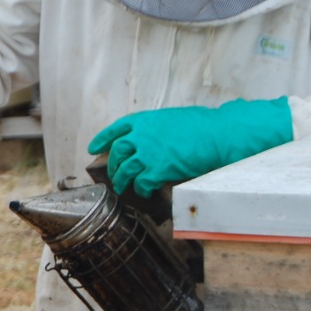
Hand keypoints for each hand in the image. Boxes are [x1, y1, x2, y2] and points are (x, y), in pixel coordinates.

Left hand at [88, 98, 292, 197]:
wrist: (218, 135)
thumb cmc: (203, 124)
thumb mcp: (173, 118)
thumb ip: (157, 128)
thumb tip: (154, 138)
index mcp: (144, 120)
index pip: (116, 129)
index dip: (102, 139)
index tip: (93, 147)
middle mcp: (141, 136)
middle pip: (117, 152)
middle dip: (114, 165)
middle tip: (115, 174)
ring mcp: (147, 153)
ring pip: (125, 170)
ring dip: (122, 180)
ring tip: (123, 187)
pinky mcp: (157, 170)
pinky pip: (141, 183)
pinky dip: (141, 189)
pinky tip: (145, 192)